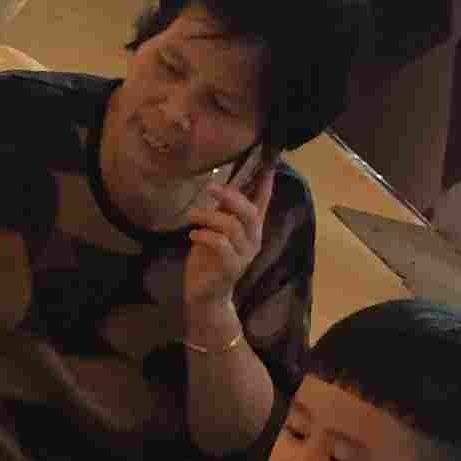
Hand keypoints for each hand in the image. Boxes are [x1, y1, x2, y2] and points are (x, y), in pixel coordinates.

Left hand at [183, 153, 272, 320]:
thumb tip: (220, 186)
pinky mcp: (230, 268)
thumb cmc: (209, 260)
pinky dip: (205, 236)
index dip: (266, 185)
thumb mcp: (215, 231)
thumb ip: (222, 213)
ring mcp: (244, 256)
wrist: (205, 295)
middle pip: (249, 212)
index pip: (262, 203)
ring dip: (209, 216)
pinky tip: (192, 235)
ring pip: (232, 227)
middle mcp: (252, 241)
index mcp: (251, 229)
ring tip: (192, 215)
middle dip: (231, 197)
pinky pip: (221, 245)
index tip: (268, 164)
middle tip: (210, 188)